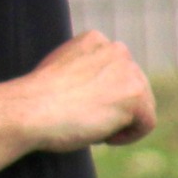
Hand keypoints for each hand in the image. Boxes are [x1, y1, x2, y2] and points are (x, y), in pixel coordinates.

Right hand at [17, 30, 155, 152]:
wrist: (30, 110)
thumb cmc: (37, 100)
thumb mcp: (61, 72)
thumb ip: (85, 72)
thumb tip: (101, 92)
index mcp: (95, 39)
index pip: (115, 70)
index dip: (102, 94)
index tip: (82, 108)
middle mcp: (116, 49)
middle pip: (133, 86)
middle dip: (115, 107)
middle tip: (86, 121)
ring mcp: (128, 71)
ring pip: (143, 104)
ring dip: (121, 121)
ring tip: (92, 128)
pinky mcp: (136, 94)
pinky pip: (147, 123)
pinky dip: (128, 136)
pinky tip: (104, 137)